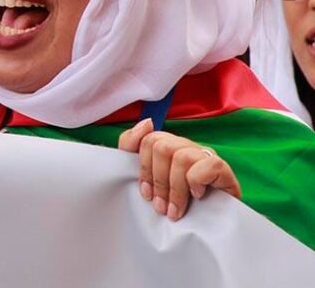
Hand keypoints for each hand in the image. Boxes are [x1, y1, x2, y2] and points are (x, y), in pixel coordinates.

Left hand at [118, 118, 242, 220]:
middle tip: (161, 207)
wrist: (206, 235)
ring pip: (182, 157)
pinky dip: (197, 181)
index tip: (147, 194)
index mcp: (169, 146)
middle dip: (159, 181)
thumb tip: (147, 122)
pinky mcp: (224, 170)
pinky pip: (208, 164)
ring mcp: (207, 156)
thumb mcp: (146, 179)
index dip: (144, 168)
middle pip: (163, 147)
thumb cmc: (173, 206)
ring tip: (175, 211)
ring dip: (176, 189)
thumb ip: (132, 145)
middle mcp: (188, 147)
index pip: (149, 139)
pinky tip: (197, 196)